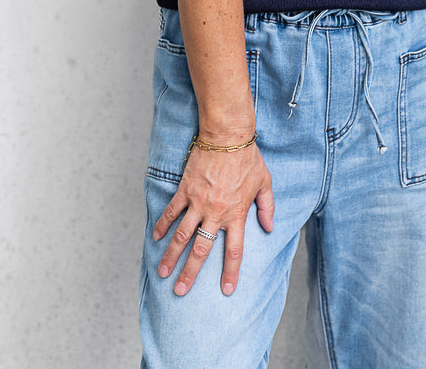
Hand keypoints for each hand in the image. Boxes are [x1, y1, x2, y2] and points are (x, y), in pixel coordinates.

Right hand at [152, 142, 273, 295]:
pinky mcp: (185, 190)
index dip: (231, 272)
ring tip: (163, 272)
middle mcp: (216, 212)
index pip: (234, 250)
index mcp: (236, 213)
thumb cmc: (247, 157)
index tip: (227, 290)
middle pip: (202, 250)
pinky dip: (163, 225)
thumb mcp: (264, 182)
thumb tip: (269, 227)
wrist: (227, 135)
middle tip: (180, 291)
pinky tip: (156, 238)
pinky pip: (172, 211)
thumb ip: (267, 207)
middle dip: (190, 273)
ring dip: (172, 256)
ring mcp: (198, 202)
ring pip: (182, 235)